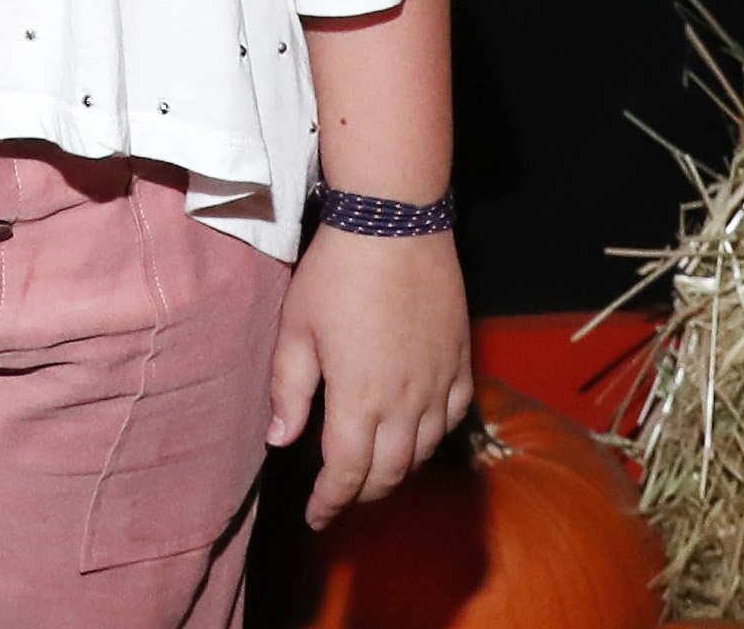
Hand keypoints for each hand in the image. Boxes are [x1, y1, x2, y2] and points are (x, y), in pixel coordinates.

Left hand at [270, 226, 470, 527]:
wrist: (395, 225)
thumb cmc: (337, 274)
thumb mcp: (296, 329)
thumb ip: (288, 390)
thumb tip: (281, 439)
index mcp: (360, 399)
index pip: (347, 474)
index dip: (330, 503)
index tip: (315, 518)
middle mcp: (407, 403)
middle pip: (389, 473)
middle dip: (361, 495)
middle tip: (339, 499)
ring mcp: (440, 384)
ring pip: (423, 452)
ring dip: (396, 470)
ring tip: (372, 471)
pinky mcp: (462, 363)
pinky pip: (453, 417)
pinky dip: (432, 437)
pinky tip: (416, 433)